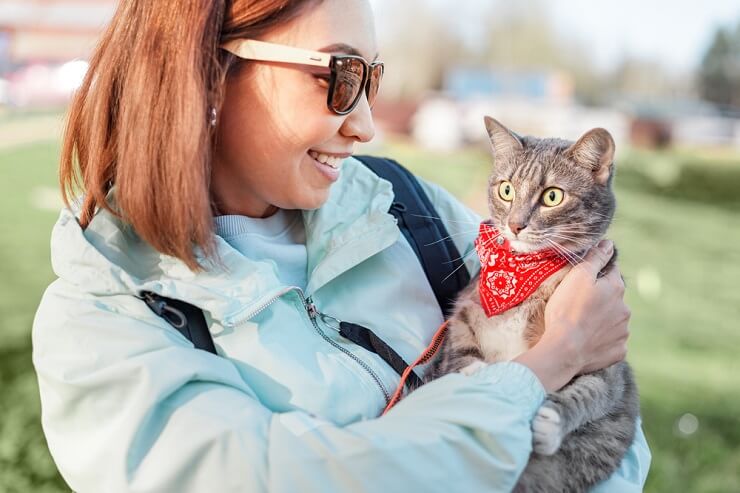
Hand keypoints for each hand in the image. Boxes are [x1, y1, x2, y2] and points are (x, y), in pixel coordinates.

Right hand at [514, 240, 630, 390]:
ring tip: (581, 325)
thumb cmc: (567, 310)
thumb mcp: (577, 276)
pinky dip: (602, 341)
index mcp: (616, 288)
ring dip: (602, 321)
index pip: (611, 272)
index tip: (583, 280)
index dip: (597, 274)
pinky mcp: (618, 352)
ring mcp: (623, 332)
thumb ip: (595, 258)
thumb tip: (608, 243)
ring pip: (613, 321)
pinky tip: (587, 341)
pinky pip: (612, 342)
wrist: (564, 349)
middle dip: (600, 299)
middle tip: (577, 305)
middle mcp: (625, 309)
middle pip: (613, 298)